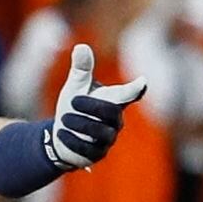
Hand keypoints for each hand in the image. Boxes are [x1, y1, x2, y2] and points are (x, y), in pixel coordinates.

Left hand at [39, 44, 148, 173]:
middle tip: (72, 101)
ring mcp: (108, 139)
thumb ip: (81, 69)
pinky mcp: (97, 155)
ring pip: (101, 133)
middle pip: (112, 113)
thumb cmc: (74, 106)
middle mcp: (115, 121)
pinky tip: (61, 133)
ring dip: (80, 124)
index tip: (142, 81)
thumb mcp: (75, 86)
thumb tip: (81, 46)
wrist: (61, 134)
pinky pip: (89, 149)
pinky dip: (73, 140)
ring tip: (64, 117)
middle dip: (92, 106)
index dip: (135, 88)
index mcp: (114, 100)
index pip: (129, 94)